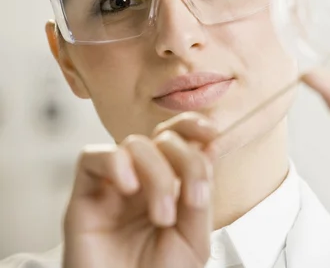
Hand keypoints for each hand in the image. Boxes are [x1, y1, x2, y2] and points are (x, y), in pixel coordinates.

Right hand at [63, 112, 216, 267]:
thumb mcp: (194, 238)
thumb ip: (200, 195)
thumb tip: (208, 151)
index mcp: (170, 184)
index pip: (178, 137)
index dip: (193, 125)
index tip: (212, 133)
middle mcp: (142, 181)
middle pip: (162, 136)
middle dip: (185, 160)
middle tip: (191, 200)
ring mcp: (114, 187)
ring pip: (133, 144)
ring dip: (157, 174)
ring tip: (162, 216)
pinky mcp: (84, 198)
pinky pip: (92, 157)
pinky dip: (115, 162)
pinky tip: (128, 188)